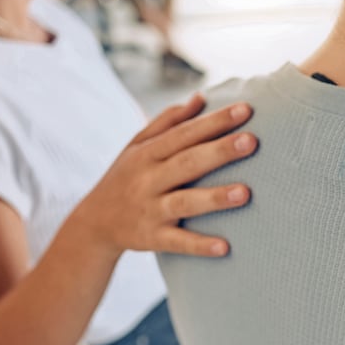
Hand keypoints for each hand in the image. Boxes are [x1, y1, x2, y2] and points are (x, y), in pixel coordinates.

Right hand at [70, 94, 256, 257]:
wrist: (93, 223)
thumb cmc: (126, 177)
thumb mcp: (137, 146)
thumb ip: (169, 122)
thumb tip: (200, 97)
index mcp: (148, 152)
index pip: (185, 133)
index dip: (214, 121)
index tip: (246, 109)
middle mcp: (148, 179)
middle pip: (187, 162)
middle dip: (219, 151)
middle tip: (251, 141)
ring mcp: (150, 210)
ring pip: (184, 203)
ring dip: (214, 198)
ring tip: (246, 193)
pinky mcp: (151, 238)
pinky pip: (177, 243)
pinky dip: (199, 245)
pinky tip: (225, 247)